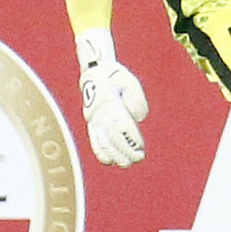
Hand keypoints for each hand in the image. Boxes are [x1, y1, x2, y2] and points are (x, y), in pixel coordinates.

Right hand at [75, 29, 148, 166]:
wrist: (94, 68)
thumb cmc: (116, 75)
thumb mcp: (130, 82)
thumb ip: (136, 99)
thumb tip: (137, 117)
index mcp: (108, 102)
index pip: (120, 125)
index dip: (130, 138)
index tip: (140, 147)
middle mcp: (98, 112)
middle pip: (112, 136)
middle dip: (125, 149)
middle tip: (137, 158)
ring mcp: (92, 117)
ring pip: (102, 139)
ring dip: (114, 154)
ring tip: (126, 163)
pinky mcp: (90, 120)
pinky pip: (93, 137)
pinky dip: (100, 150)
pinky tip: (108, 160)